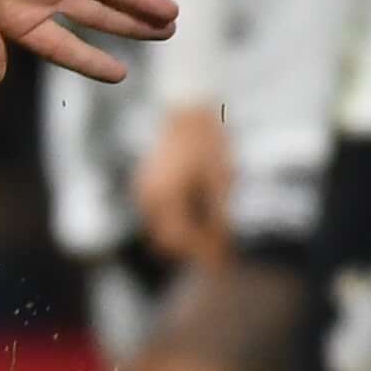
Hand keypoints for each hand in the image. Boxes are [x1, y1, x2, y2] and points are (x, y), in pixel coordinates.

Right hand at [135, 104, 232, 267]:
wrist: (190, 109)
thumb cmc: (208, 141)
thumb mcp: (222, 181)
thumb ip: (219, 218)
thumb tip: (223, 248)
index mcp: (164, 198)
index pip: (181, 240)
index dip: (203, 254)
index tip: (226, 262)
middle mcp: (148, 198)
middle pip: (167, 240)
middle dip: (192, 249)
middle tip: (222, 253)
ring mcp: (145, 191)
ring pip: (163, 229)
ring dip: (186, 237)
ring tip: (216, 235)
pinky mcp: (149, 184)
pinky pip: (161, 215)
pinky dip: (180, 222)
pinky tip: (203, 217)